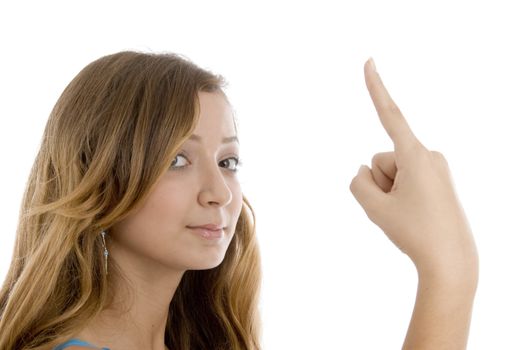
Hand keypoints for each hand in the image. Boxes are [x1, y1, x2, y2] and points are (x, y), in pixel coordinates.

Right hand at [350, 58, 477, 280]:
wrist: (451, 261)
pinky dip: (400, 193)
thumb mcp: (374, 209)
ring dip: (389, 191)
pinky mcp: (437, 178)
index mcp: (415, 155)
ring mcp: (434, 167)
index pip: (390, 114)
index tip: (369, 61)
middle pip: (380, 160)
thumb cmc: (414, 233)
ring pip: (391, 171)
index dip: (376, 87)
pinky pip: (404, 178)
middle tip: (397, 209)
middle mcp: (428, 154)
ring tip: (407, 213)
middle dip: (379, 182)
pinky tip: (413, 213)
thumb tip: (363, 172)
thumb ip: (357, 183)